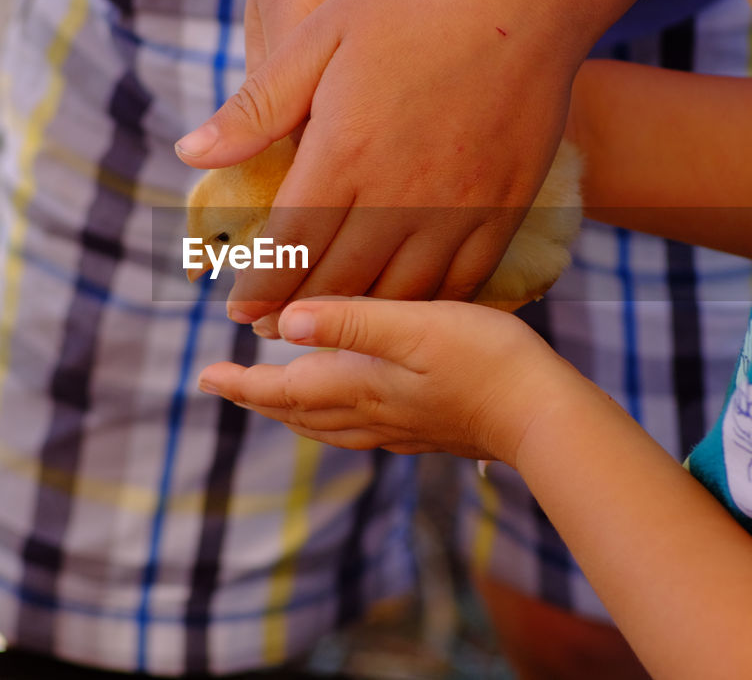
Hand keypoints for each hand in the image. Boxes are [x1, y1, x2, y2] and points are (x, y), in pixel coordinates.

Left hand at [181, 0, 691, 327]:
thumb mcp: (320, 35)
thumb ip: (258, 106)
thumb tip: (190, 154)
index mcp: (345, 153)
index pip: (289, 246)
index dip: (260, 285)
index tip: (237, 310)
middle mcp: (401, 195)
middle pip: (339, 281)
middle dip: (295, 312)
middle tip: (269, 329)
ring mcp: (459, 209)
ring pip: (400, 294)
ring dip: (358, 319)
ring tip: (329, 329)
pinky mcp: (505, 210)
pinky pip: (462, 282)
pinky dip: (426, 306)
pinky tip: (406, 311)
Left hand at [196, 296, 583, 464]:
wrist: (544, 415)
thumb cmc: (487, 361)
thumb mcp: (415, 326)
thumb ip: (351, 320)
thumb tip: (283, 322)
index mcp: (362, 387)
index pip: (284, 391)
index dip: (243, 384)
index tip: (207, 377)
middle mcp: (374, 415)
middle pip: (300, 414)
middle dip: (260, 401)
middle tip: (229, 388)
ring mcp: (402, 429)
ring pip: (329, 427)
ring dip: (294, 413)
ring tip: (277, 400)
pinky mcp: (428, 431)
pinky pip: (362, 430)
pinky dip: (335, 419)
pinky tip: (351, 410)